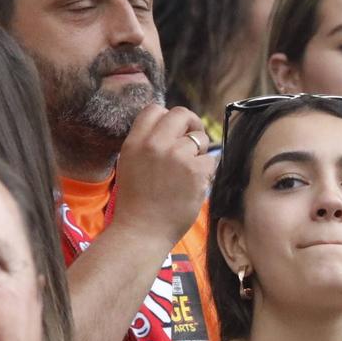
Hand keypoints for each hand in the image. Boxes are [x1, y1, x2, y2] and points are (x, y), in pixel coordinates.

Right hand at [110, 105, 214, 245]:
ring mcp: (176, 156)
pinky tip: (194, 185)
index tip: (174, 131)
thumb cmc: (137, 203)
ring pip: (200, 139)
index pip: (155, 109)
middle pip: (181, 114)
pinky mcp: (195, 171)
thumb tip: (172, 130)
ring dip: (199, 154)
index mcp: (135, 142)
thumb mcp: (130, 164)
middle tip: (194, 140)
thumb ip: (148, 144)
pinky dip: (206, 173)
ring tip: (187, 174)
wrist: (141, 231)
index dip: (168, 118)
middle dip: (191, 125)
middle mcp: (155, 144)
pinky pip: (210, 160)